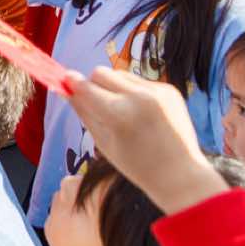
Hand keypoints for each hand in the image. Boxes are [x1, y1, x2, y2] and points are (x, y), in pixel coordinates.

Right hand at [67, 68, 228, 214]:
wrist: (180, 173)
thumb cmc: (137, 165)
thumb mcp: (103, 142)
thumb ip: (83, 112)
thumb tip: (65, 88)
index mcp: (119, 114)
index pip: (86, 87)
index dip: (72, 83)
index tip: (64, 80)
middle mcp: (138, 97)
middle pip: (100, 72)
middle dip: (94, 84)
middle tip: (98, 104)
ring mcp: (157, 91)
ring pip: (120, 74)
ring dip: (115, 88)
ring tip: (125, 113)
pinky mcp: (169, 89)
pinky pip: (140, 81)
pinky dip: (135, 93)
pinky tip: (143, 115)